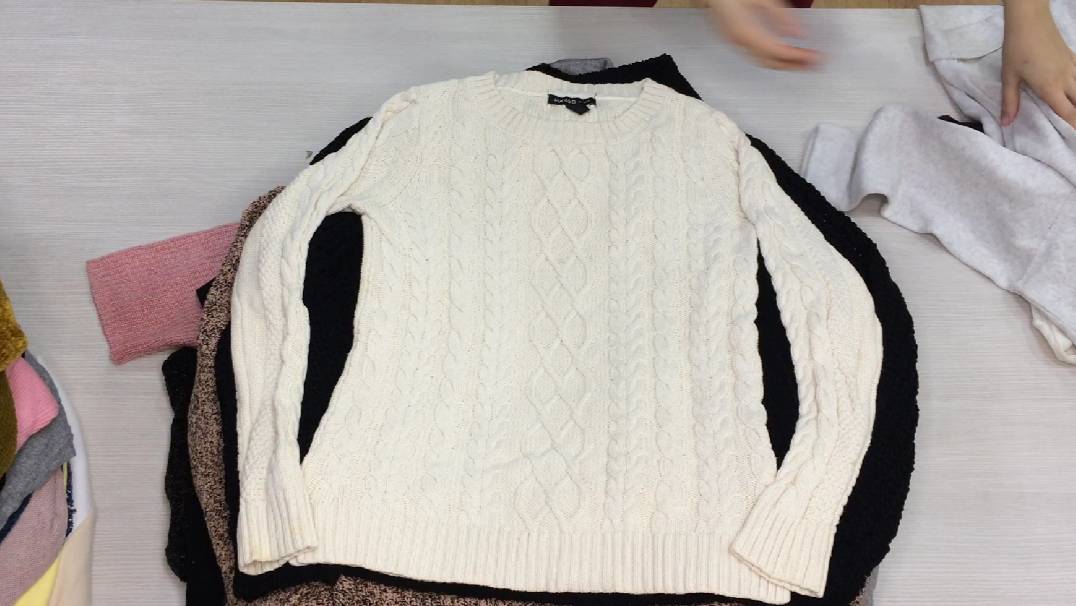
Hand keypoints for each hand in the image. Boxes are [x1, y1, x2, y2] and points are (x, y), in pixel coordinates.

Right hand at [708, 0, 819, 69]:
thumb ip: (781, 16)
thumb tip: (798, 34)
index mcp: (746, 32)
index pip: (776, 52)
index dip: (796, 57)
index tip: (813, 57)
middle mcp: (738, 41)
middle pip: (769, 62)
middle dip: (792, 66)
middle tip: (812, 65)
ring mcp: (733, 41)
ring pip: (761, 61)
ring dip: (782, 64)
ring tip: (800, 62)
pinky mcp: (732, 38)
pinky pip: (754, 55)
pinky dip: (771, 58)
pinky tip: (781, 54)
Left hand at [1002, 0, 1075, 127]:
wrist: (1030, 21)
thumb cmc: (1017, 50)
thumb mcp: (1009, 77)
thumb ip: (1010, 102)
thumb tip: (1006, 124)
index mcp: (1050, 88)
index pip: (1068, 113)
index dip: (1074, 127)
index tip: (1074, 140)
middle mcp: (1066, 80)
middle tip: (1074, 131)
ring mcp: (1073, 68)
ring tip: (1075, 113)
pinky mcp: (1074, 59)